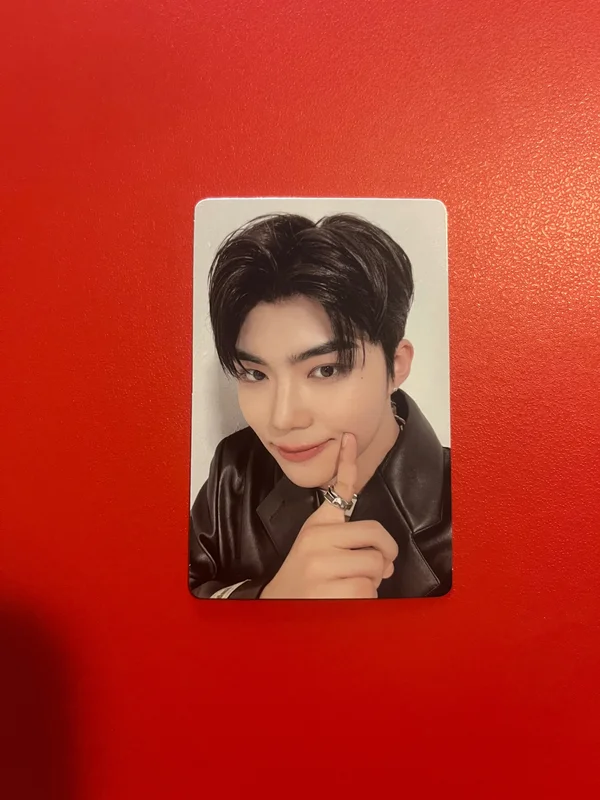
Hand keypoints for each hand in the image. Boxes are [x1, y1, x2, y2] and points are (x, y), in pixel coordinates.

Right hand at [260, 433, 397, 598]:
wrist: (279, 606)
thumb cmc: (304, 576)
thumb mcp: (316, 546)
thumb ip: (345, 537)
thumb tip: (386, 554)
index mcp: (316, 527)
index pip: (336, 491)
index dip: (346, 462)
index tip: (350, 438)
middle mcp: (317, 542)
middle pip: (375, 534)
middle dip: (386, 553)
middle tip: (382, 565)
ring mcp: (323, 567)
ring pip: (376, 564)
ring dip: (374, 579)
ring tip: (353, 584)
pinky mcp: (333, 593)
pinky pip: (370, 589)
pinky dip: (367, 597)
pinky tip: (348, 599)